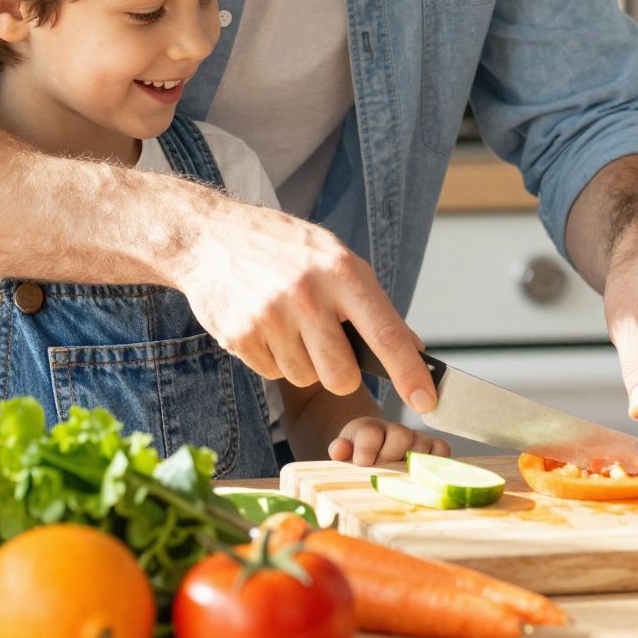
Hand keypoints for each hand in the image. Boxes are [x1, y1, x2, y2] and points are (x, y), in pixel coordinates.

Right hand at [166, 197, 436, 411]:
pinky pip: (273, 373)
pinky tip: (266, 324)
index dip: (410, 373)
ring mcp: (270, 318)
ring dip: (304, 362)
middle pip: (343, 377)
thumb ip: (373, 303)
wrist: (210, 236)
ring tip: (290, 323)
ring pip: (307, 378)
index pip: (386, 333)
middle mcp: (307, 295)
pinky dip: (275, 357)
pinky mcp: (240, 336)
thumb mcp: (335, 256)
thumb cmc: (283, 248)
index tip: (427, 400)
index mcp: (341, 271)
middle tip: (328, 343)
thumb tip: (412, 347)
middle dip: (341, 372)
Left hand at [328, 417, 449, 466]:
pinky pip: (441, 449)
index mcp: (369, 430)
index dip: (367, 448)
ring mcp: (415, 438)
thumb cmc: (360, 456)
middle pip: (400, 435)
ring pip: (420, 445)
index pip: (370, 433)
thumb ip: (340, 450)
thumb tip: (338, 450)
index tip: (363, 463)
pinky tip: (426, 475)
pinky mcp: (433, 447)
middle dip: (391, 455)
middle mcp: (395, 430)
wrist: (376, 451)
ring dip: (412, 463)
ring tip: (403, 479)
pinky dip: (437, 461)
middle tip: (384, 472)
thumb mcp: (345, 453)